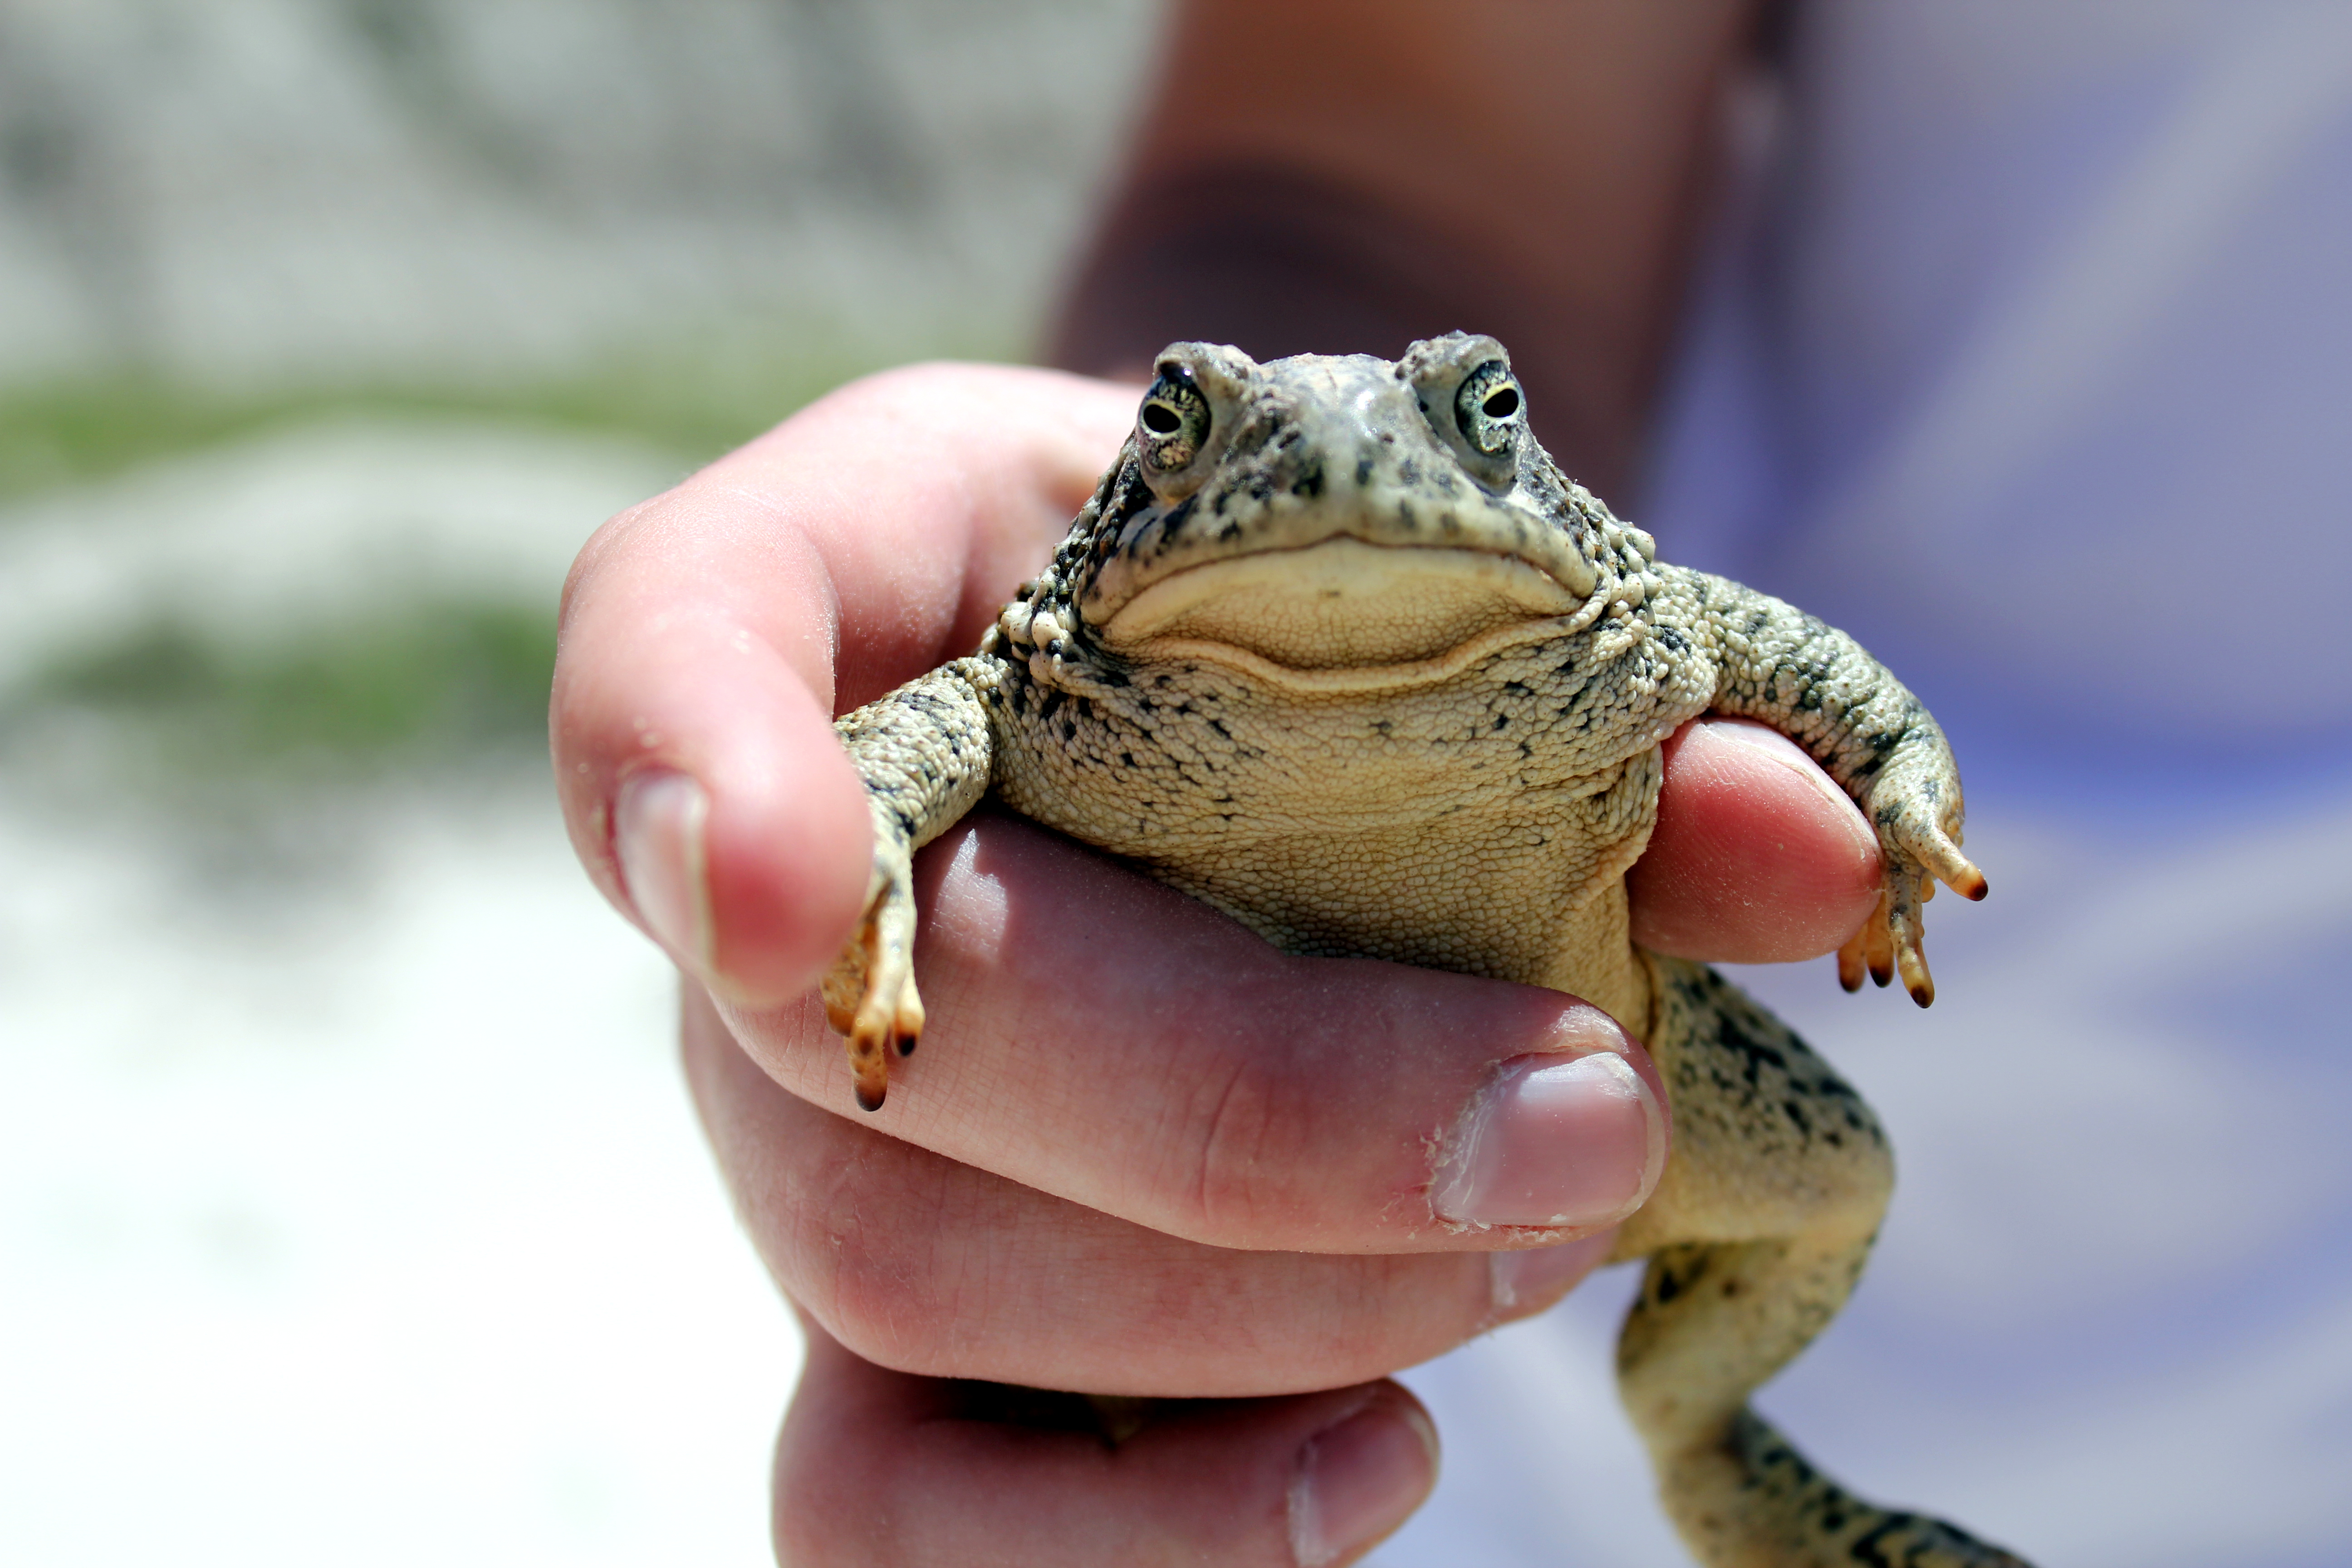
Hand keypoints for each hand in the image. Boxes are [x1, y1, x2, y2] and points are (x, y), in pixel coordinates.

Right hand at [555, 362, 1880, 1564]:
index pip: (673, 632)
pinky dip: (1138, 1532)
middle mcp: (780, 866)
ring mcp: (804, 1113)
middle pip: (879, 1034)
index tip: (781, 889)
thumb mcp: (1463, 577)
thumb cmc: (1335, 603)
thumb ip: (1625, 695)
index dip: (682, 750)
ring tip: (1531, 1253)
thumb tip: (1817, 860)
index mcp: (883, 580)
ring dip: (1254, 1311)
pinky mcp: (885, 1317)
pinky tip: (1366, 1462)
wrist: (1253, 696)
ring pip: (901, 1278)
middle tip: (1579, 1122)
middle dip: (1244, 1113)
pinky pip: (890, 1505)